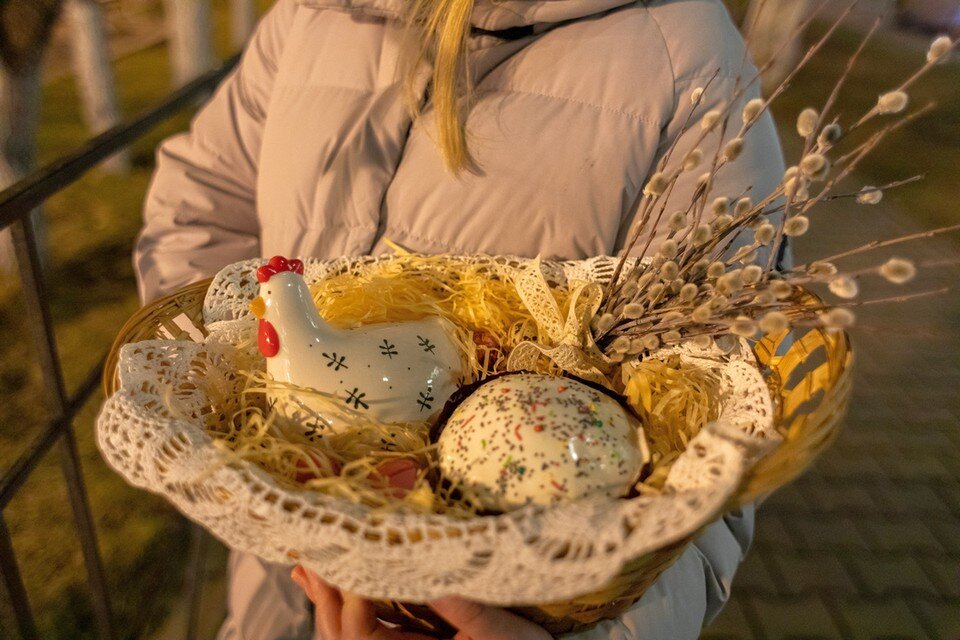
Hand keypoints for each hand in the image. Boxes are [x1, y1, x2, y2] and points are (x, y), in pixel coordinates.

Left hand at [291, 566, 551, 639]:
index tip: (347, 552)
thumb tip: (421, 562)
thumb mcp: (494, 630)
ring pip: (348, 635)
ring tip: (309, 571)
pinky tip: (339, 586)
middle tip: (307, 559)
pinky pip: (371, 629)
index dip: (349, 593)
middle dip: (324, 596)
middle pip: (341, 636)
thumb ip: (456, 603)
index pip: (360, 631)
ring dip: (329, 602)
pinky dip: (350, 607)